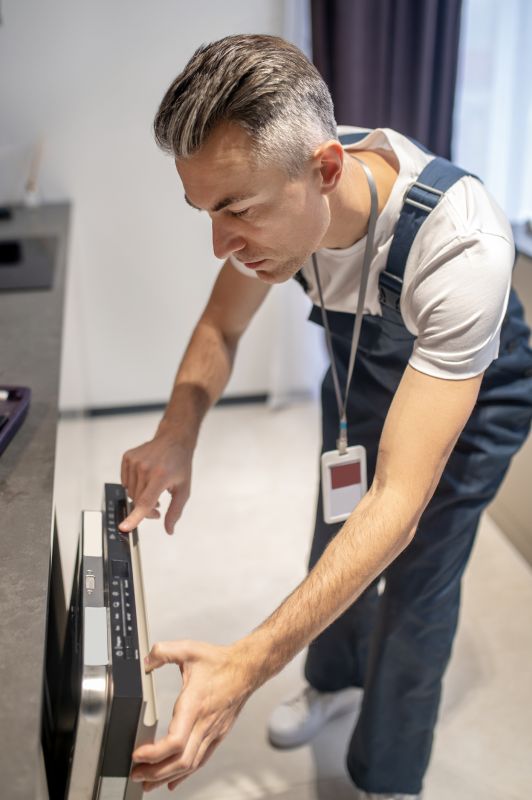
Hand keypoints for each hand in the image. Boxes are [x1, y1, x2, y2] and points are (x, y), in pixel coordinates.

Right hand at [120, 424, 193, 533]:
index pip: (145, 501)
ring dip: (140, 497)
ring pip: (130, 492)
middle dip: (147, 508)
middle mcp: (145, 467)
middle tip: (158, 505)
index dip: (135, 517)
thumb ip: (175, 511)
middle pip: (137, 500)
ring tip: (153, 490)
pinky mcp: (127, 458)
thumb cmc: (180, 464)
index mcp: (160, 475)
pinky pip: (125, 481)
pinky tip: (145, 480)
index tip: (125, 527)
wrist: (174, 440)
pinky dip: (134, 485)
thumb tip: (169, 530)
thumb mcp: (184, 489)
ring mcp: (134, 461)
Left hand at [131, 639, 255, 791]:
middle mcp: (204, 723)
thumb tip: (145, 662)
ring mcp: (212, 732)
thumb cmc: (220, 661)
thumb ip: (163, 651)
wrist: (247, 668)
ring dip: (167, 777)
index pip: (175, 741)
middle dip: (155, 772)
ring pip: (190, 765)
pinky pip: (201, 760)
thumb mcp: (188, 649)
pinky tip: (173, 780)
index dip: (154, 753)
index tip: (137, 754)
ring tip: (148, 781)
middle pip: (180, 761)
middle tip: (136, 773)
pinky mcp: (218, 735)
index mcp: (195, 704)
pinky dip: (185, 774)